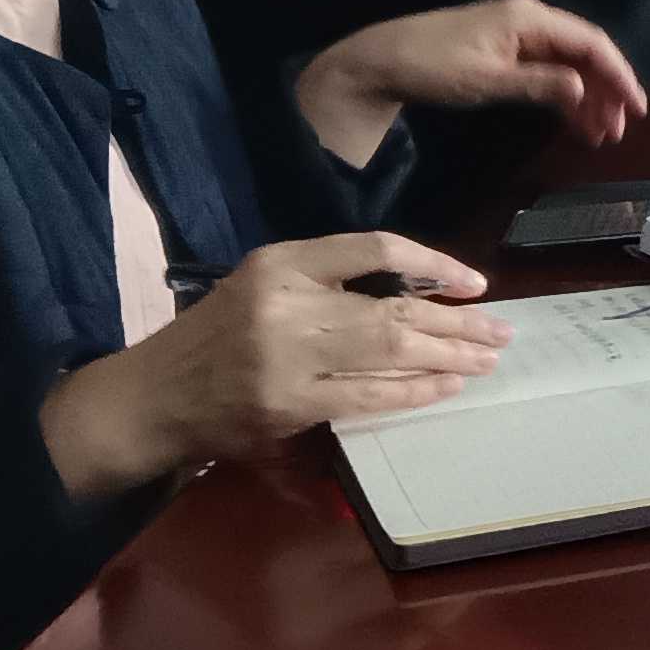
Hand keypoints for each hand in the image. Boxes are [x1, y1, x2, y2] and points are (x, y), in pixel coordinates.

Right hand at [41, 233, 509, 497]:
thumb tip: (421, 293)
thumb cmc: (214, 340)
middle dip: (458, 322)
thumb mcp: (261, 287)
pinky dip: (416, 390)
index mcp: (280, 262)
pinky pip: (370, 395)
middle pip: (396, 305)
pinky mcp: (287, 402)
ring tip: (487, 358)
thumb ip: (326, 284)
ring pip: (391, 349)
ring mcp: (286, 355)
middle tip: (501, 331)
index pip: (375, 246)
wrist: (148, 397)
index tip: (474, 283)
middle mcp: (285, 301)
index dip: (434, 262)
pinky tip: (446, 387)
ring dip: (450, 356)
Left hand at [293, 0, 643, 165]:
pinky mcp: (505, 49)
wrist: (378, 60)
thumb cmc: (430, 66)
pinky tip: (573, 118)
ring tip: (599, 134)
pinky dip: (564, 93)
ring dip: (588, 96)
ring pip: (569, 64)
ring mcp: (517, 34)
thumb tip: (582, 90)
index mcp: (529, 17)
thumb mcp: (486, 80)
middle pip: (585, 53)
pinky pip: (548, 69)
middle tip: (618, 130)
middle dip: (607, 90)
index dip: (619, 75)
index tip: (637, 108)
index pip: (591, 43)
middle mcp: (530, 19)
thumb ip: (538, 84)